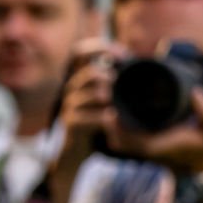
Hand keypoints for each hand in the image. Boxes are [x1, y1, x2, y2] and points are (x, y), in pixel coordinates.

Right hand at [55, 39, 119, 165]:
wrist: (76, 154)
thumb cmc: (94, 126)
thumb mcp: (104, 103)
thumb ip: (113, 85)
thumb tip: (133, 65)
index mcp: (81, 82)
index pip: (81, 54)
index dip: (99, 48)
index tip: (121, 54)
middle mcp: (72, 92)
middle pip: (87, 75)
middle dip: (103, 76)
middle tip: (115, 82)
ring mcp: (70, 109)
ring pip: (86, 95)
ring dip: (102, 96)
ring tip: (112, 101)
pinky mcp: (71, 126)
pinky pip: (86, 118)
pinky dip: (102, 118)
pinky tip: (112, 119)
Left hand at [102, 84, 202, 176]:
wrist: (199, 167)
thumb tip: (195, 91)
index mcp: (156, 146)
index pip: (126, 139)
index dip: (114, 125)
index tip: (111, 108)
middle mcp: (146, 148)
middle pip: (115, 139)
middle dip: (109, 122)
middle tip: (107, 99)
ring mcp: (143, 148)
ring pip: (116, 139)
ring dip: (111, 125)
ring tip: (111, 102)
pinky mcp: (143, 146)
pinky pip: (122, 139)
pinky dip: (116, 128)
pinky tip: (117, 111)